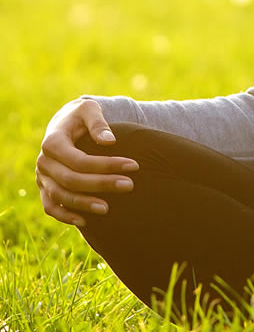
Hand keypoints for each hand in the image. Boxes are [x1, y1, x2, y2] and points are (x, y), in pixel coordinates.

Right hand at [36, 98, 138, 227]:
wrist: (64, 123)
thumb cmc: (80, 115)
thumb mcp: (89, 109)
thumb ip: (98, 123)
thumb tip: (110, 141)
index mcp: (53, 141)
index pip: (80, 160)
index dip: (106, 165)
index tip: (133, 165)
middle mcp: (43, 161)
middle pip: (72, 179)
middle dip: (101, 184)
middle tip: (129, 185)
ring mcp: (42, 177)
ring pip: (60, 196)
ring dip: (83, 204)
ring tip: (107, 209)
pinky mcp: (44, 188)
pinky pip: (50, 207)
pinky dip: (64, 216)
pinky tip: (85, 221)